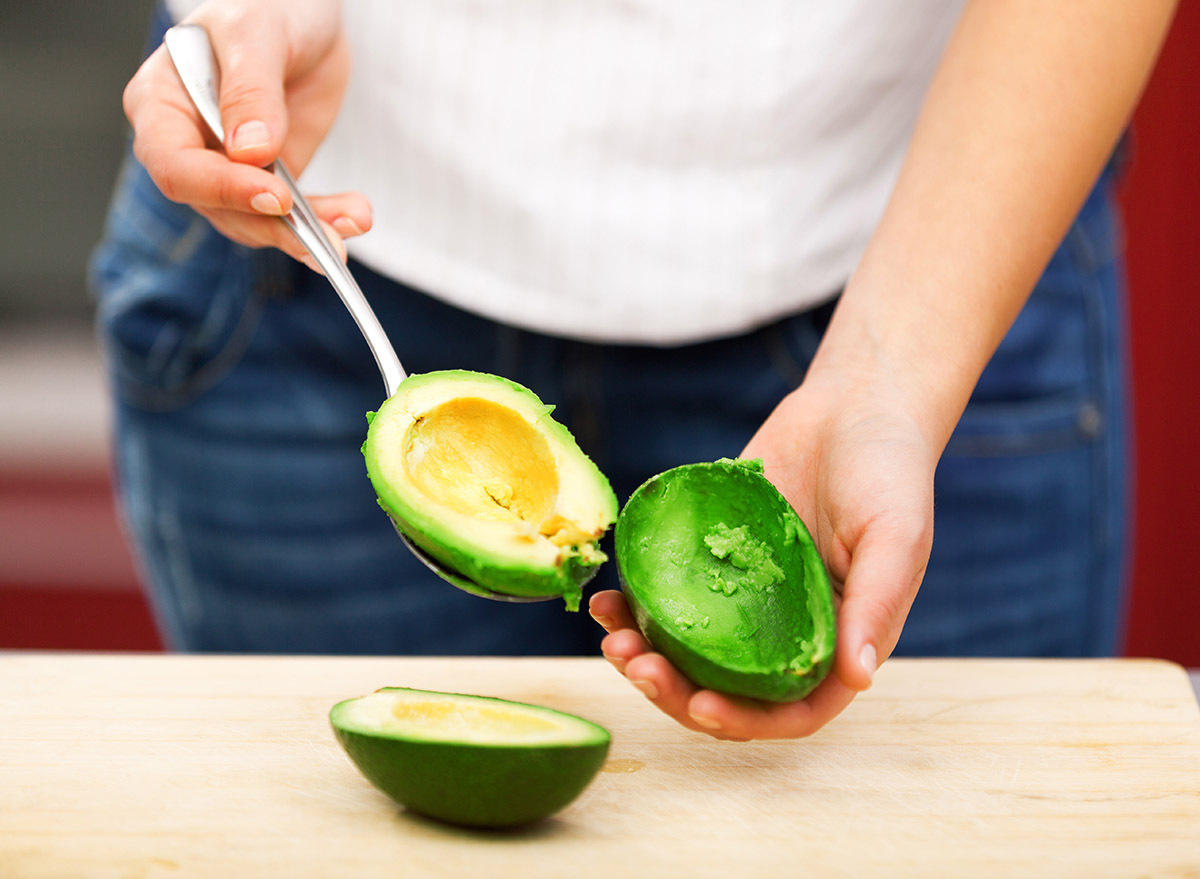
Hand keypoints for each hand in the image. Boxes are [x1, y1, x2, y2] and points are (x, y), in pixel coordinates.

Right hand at [122, 0, 370, 266]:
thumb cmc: (268, 7)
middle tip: (329, 234)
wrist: (306, 15)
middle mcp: (189, 145)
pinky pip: (291, 216)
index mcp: (160, 104)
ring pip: (256, 221)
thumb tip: (249, 152)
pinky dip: (324, 219)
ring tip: (354, 221)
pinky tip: (356, 215)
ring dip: (308, 232)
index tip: (275, 196)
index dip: (222, 188)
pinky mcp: (270, 179)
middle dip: (274, 225)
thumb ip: (250, 91)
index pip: (175, 165)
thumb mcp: (256, 34)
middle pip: (217, 206)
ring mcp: (229, 168)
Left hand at [591, 362, 937, 739]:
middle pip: (725, 688)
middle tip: (634, 665)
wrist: (854, 405)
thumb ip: (877, 606)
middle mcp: (785, 629)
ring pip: (689, 650)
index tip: (700, 704)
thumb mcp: (897, 537)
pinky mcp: (712, 557)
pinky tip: (609, 595)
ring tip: (610, 633)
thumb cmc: (890, 472)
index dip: (744, 720)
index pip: (789, 710)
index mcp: (835, 640)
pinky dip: (638, 603)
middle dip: (675, 691)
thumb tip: (857, 678)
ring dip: (646, 655)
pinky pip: (670, 594)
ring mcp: (745, 596)